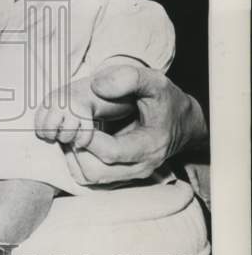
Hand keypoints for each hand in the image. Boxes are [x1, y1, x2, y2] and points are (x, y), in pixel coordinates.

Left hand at [58, 65, 206, 184]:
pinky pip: (86, 176)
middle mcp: (139, 167)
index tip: (78, 118)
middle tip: (73, 123)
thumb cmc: (166, 102)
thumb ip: (129, 78)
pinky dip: (75, 158)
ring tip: (76, 129)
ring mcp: (127, 175)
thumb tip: (97, 85)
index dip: (88, 137)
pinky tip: (79, 137)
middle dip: (76, 147)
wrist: (182, 123)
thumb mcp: (155, 82)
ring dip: (72, 153)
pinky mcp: (117, 176)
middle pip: (94, 171)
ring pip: (87, 176)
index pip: (111, 152)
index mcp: (150, 147)